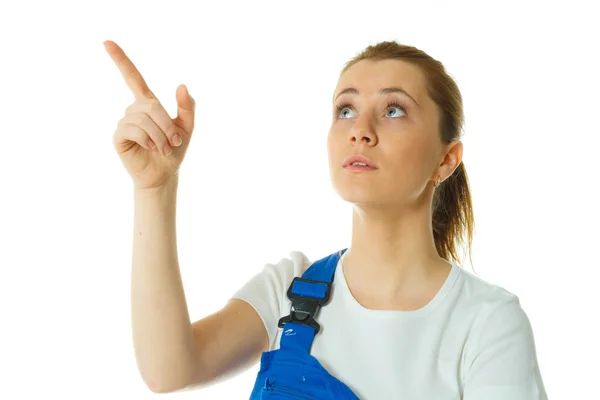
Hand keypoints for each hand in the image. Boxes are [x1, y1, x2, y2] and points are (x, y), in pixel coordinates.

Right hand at [105, 40, 195, 190]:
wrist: (164, 174)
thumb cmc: (174, 151)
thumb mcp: (187, 128)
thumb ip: (187, 106)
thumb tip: (181, 85)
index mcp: (148, 104)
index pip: (133, 77)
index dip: (121, 60)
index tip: (106, 41)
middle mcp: (134, 110)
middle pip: (151, 105)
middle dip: (167, 124)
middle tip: (174, 142)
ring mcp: (124, 122)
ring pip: (143, 119)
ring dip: (159, 135)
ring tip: (164, 148)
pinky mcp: (119, 136)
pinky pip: (133, 130)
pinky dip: (147, 139)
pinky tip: (150, 148)